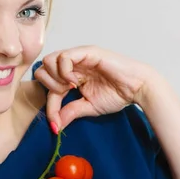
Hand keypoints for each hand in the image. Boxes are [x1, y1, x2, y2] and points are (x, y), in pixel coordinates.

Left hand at [34, 45, 154, 130]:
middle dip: (49, 87)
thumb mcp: (88, 106)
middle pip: (42, 69)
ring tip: (71, 87)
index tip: (56, 122)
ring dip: (55, 77)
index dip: (49, 105)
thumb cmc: (117, 94)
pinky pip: (64, 57)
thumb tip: (55, 126)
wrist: (137, 88)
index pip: (48, 86)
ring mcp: (78, 56)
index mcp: (71, 74)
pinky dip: (64, 71)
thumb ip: (70, 112)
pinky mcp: (87, 52)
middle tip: (66, 95)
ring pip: (48, 60)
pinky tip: (76, 81)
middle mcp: (72, 63)